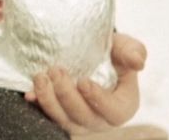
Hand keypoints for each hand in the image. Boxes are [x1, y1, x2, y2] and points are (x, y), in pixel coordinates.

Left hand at [26, 33, 145, 135]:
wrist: (88, 52)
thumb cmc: (111, 53)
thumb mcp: (124, 47)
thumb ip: (132, 52)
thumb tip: (139, 62)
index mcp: (122, 106)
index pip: (114, 112)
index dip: (98, 100)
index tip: (83, 81)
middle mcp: (100, 118)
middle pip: (83, 117)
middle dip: (67, 96)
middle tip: (56, 71)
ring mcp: (78, 120)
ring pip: (63, 120)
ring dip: (49, 100)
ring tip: (40, 77)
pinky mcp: (59, 116)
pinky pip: (46, 116)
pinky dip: (38, 105)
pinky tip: (29, 94)